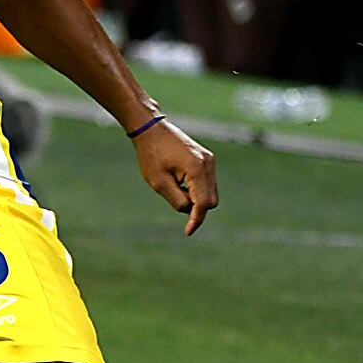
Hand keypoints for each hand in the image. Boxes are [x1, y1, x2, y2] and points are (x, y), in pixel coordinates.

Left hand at [131, 117, 217, 235]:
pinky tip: (177, 180)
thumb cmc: (151, 155)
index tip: (188, 232)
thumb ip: (177, 200)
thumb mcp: (158, 183)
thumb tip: (190, 212)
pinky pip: (206, 183)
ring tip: (172, 184)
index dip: (196, 220)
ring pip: (210, 192)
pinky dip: (195, 189)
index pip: (203, 203)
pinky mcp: (206, 159)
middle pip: (211, 200)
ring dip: (194, 197)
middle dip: (195, 207)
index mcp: (198, 169)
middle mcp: (208, 164)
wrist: (151, 130)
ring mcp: (209, 160)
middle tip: (172, 198)